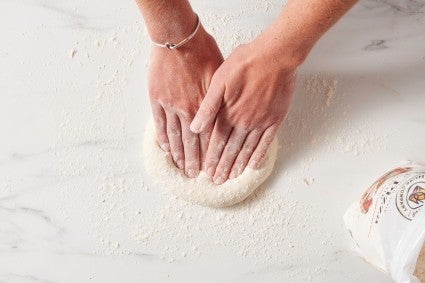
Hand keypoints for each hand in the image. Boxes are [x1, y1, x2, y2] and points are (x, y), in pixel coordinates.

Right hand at [148, 26, 222, 177]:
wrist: (178, 38)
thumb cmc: (202, 52)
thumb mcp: (220, 74)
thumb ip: (220, 98)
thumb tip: (225, 115)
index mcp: (205, 105)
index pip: (207, 136)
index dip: (209, 153)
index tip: (210, 166)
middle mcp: (188, 110)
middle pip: (191, 142)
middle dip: (194, 160)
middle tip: (195, 175)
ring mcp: (170, 106)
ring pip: (175, 137)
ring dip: (178, 155)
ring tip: (181, 168)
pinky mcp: (156, 99)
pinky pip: (159, 124)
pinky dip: (162, 139)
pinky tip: (165, 150)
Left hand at [190, 39, 298, 183]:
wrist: (275, 55)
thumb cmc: (245, 63)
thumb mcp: (219, 80)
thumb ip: (207, 106)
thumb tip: (195, 128)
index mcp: (229, 113)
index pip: (217, 141)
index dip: (212, 157)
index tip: (207, 172)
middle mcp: (244, 122)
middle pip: (231, 149)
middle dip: (223, 166)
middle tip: (218, 180)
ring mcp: (261, 122)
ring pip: (247, 149)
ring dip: (239, 165)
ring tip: (232, 177)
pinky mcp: (275, 119)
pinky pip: (266, 142)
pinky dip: (259, 155)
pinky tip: (254, 165)